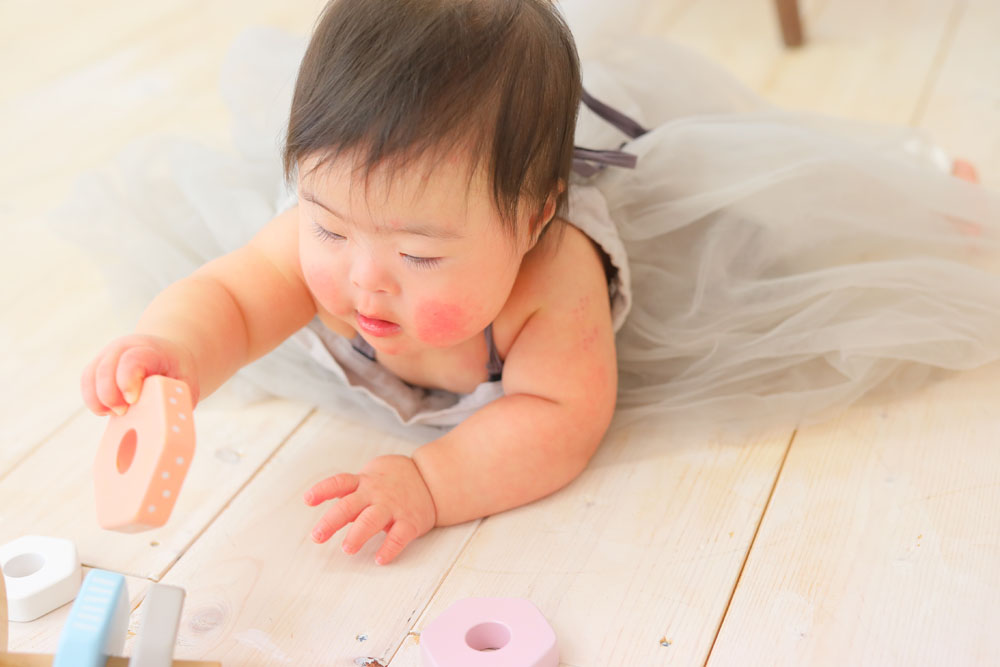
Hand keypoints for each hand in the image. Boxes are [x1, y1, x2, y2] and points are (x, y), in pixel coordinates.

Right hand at [81, 334, 198, 415]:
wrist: (168, 355)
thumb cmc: (177, 374)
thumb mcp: (184, 384)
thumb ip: (175, 401)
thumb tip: (165, 425)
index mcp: (152, 350)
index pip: (133, 360)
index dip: (127, 381)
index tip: (132, 401)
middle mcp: (126, 347)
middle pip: (106, 368)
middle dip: (110, 396)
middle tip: (123, 413)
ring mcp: (109, 354)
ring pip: (91, 375)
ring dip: (98, 400)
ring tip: (116, 414)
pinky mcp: (98, 364)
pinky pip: (86, 381)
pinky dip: (92, 399)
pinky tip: (107, 410)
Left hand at [304, 455, 437, 564]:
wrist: (431, 478)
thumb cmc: (393, 480)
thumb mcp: (371, 476)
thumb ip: (351, 493)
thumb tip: (329, 515)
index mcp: (364, 482)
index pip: (339, 483)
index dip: (323, 490)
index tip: (308, 500)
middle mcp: (376, 494)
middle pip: (350, 505)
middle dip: (332, 521)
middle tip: (317, 536)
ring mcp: (393, 507)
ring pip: (372, 520)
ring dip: (358, 535)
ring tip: (347, 549)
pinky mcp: (410, 521)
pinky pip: (399, 536)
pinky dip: (389, 549)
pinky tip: (379, 559)